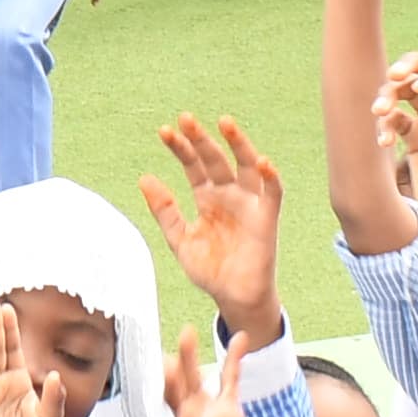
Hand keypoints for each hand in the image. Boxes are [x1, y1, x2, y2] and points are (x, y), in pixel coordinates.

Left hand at [136, 117, 286, 350]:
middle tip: (186, 118)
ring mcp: (248, 204)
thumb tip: (144, 178)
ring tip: (225, 122)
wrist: (233, 298)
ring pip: (246, 166)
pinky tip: (262, 160)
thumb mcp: (179, 239)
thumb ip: (164, 210)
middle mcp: (228, 195)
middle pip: (215, 159)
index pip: (192, 165)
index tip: (164, 131)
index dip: (180, 148)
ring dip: (238, 144)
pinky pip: (272, 192)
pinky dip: (270, 175)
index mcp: (206, 198)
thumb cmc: (211, 270)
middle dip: (201, 139)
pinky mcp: (266, 217)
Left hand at [155, 325, 256, 416]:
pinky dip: (234, 360)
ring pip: (196, 381)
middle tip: (168, 358)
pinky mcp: (224, 407)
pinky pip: (229, 379)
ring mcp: (208, 411)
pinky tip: (242, 337)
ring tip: (187, 331)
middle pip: (181, 399)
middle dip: (175, 378)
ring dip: (190, 358)